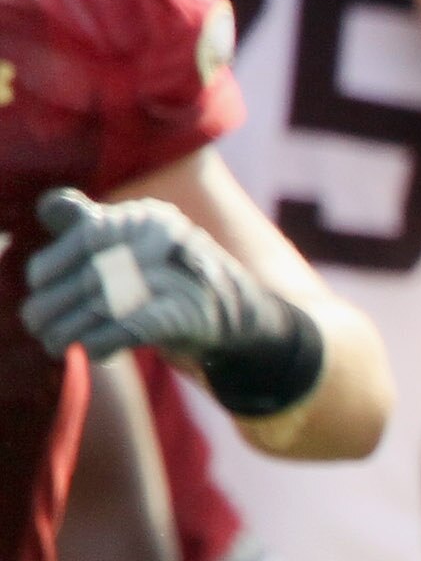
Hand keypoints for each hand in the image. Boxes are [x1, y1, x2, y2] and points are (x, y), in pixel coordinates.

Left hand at [19, 189, 287, 364]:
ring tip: (54, 343)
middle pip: (91, 274)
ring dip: (71, 327)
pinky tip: (89, 352)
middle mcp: (165, 239)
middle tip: (36, 324)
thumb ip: (91, 225)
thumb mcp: (136, 245)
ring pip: (104, 303)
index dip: (53, 260)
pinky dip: (102, 341)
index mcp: (147, 218)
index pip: (85, 233)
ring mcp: (179, 276)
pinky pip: (131, 327)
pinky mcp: (188, 314)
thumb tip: (49, 208)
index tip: (37, 283)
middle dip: (56, 303)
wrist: (243, 320)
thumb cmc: (176, 283)